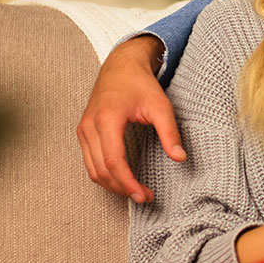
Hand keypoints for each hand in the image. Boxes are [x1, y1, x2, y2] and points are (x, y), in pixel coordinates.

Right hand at [76, 35, 185, 201]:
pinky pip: (89, 161)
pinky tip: (122, 179)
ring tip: (135, 191)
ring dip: (112, 185)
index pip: (114, 161)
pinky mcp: (83, 132)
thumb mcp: (160, 106)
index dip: (128, 182)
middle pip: (101, 170)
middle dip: (122, 188)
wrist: (120, 66)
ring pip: (92, 169)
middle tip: (144, 197)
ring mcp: (83, 129)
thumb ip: (170, 132)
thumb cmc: (140, 83)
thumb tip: (180, 158)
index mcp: (107, 119)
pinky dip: (104, 175)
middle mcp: (90, 126)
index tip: (144, 195)